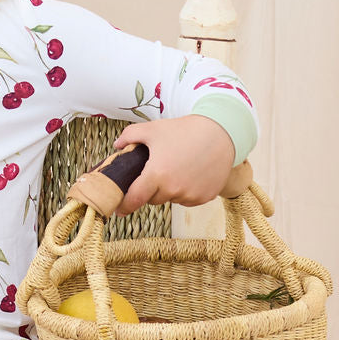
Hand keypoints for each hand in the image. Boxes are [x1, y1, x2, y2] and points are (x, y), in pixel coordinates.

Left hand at [112, 116, 235, 215]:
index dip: (125, 205)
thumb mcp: (152, 129)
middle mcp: (173, 189)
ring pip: (171, 199)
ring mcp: (191, 195)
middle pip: (153, 199)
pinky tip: (191, 173)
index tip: (119, 210)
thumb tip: (117, 146)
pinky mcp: (205, 197)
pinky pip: (188, 199)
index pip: (135, 199)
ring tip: (177, 168)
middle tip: (156, 172)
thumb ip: (129, 136)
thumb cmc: (184, 130)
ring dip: (169, 190)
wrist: (221, 133)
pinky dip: (186, 191)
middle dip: (150, 189)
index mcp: (156, 174)